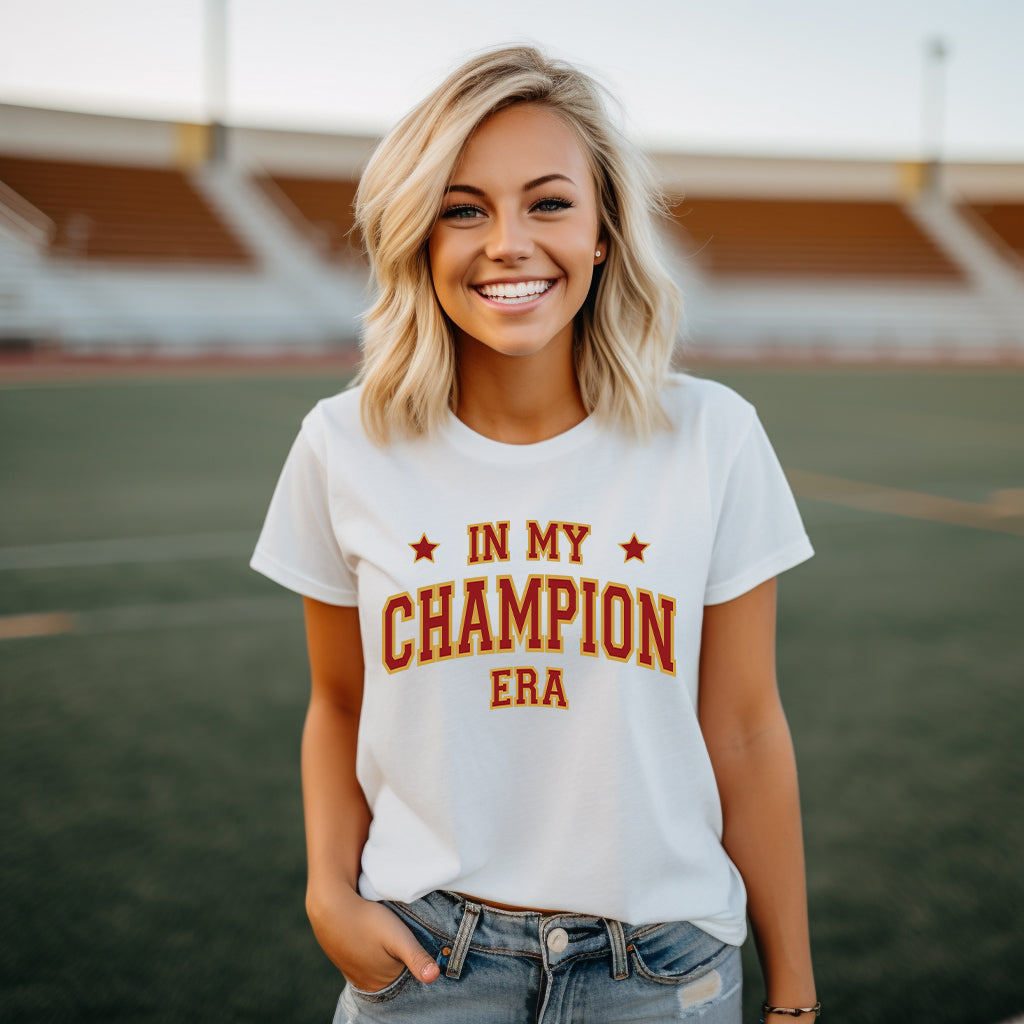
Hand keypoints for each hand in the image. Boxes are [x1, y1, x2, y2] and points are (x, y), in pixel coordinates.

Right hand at [308, 887, 440, 992]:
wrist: (331, 907)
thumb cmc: (367, 922)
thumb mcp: (398, 937)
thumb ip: (416, 957)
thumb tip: (434, 977)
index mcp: (381, 983)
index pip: (406, 976)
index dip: (414, 961)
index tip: (417, 942)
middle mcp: (365, 982)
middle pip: (393, 972)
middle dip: (401, 959)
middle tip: (404, 935)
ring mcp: (352, 971)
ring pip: (379, 963)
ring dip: (385, 953)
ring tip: (389, 933)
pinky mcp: (344, 957)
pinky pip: (365, 956)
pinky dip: (372, 948)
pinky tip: (373, 934)